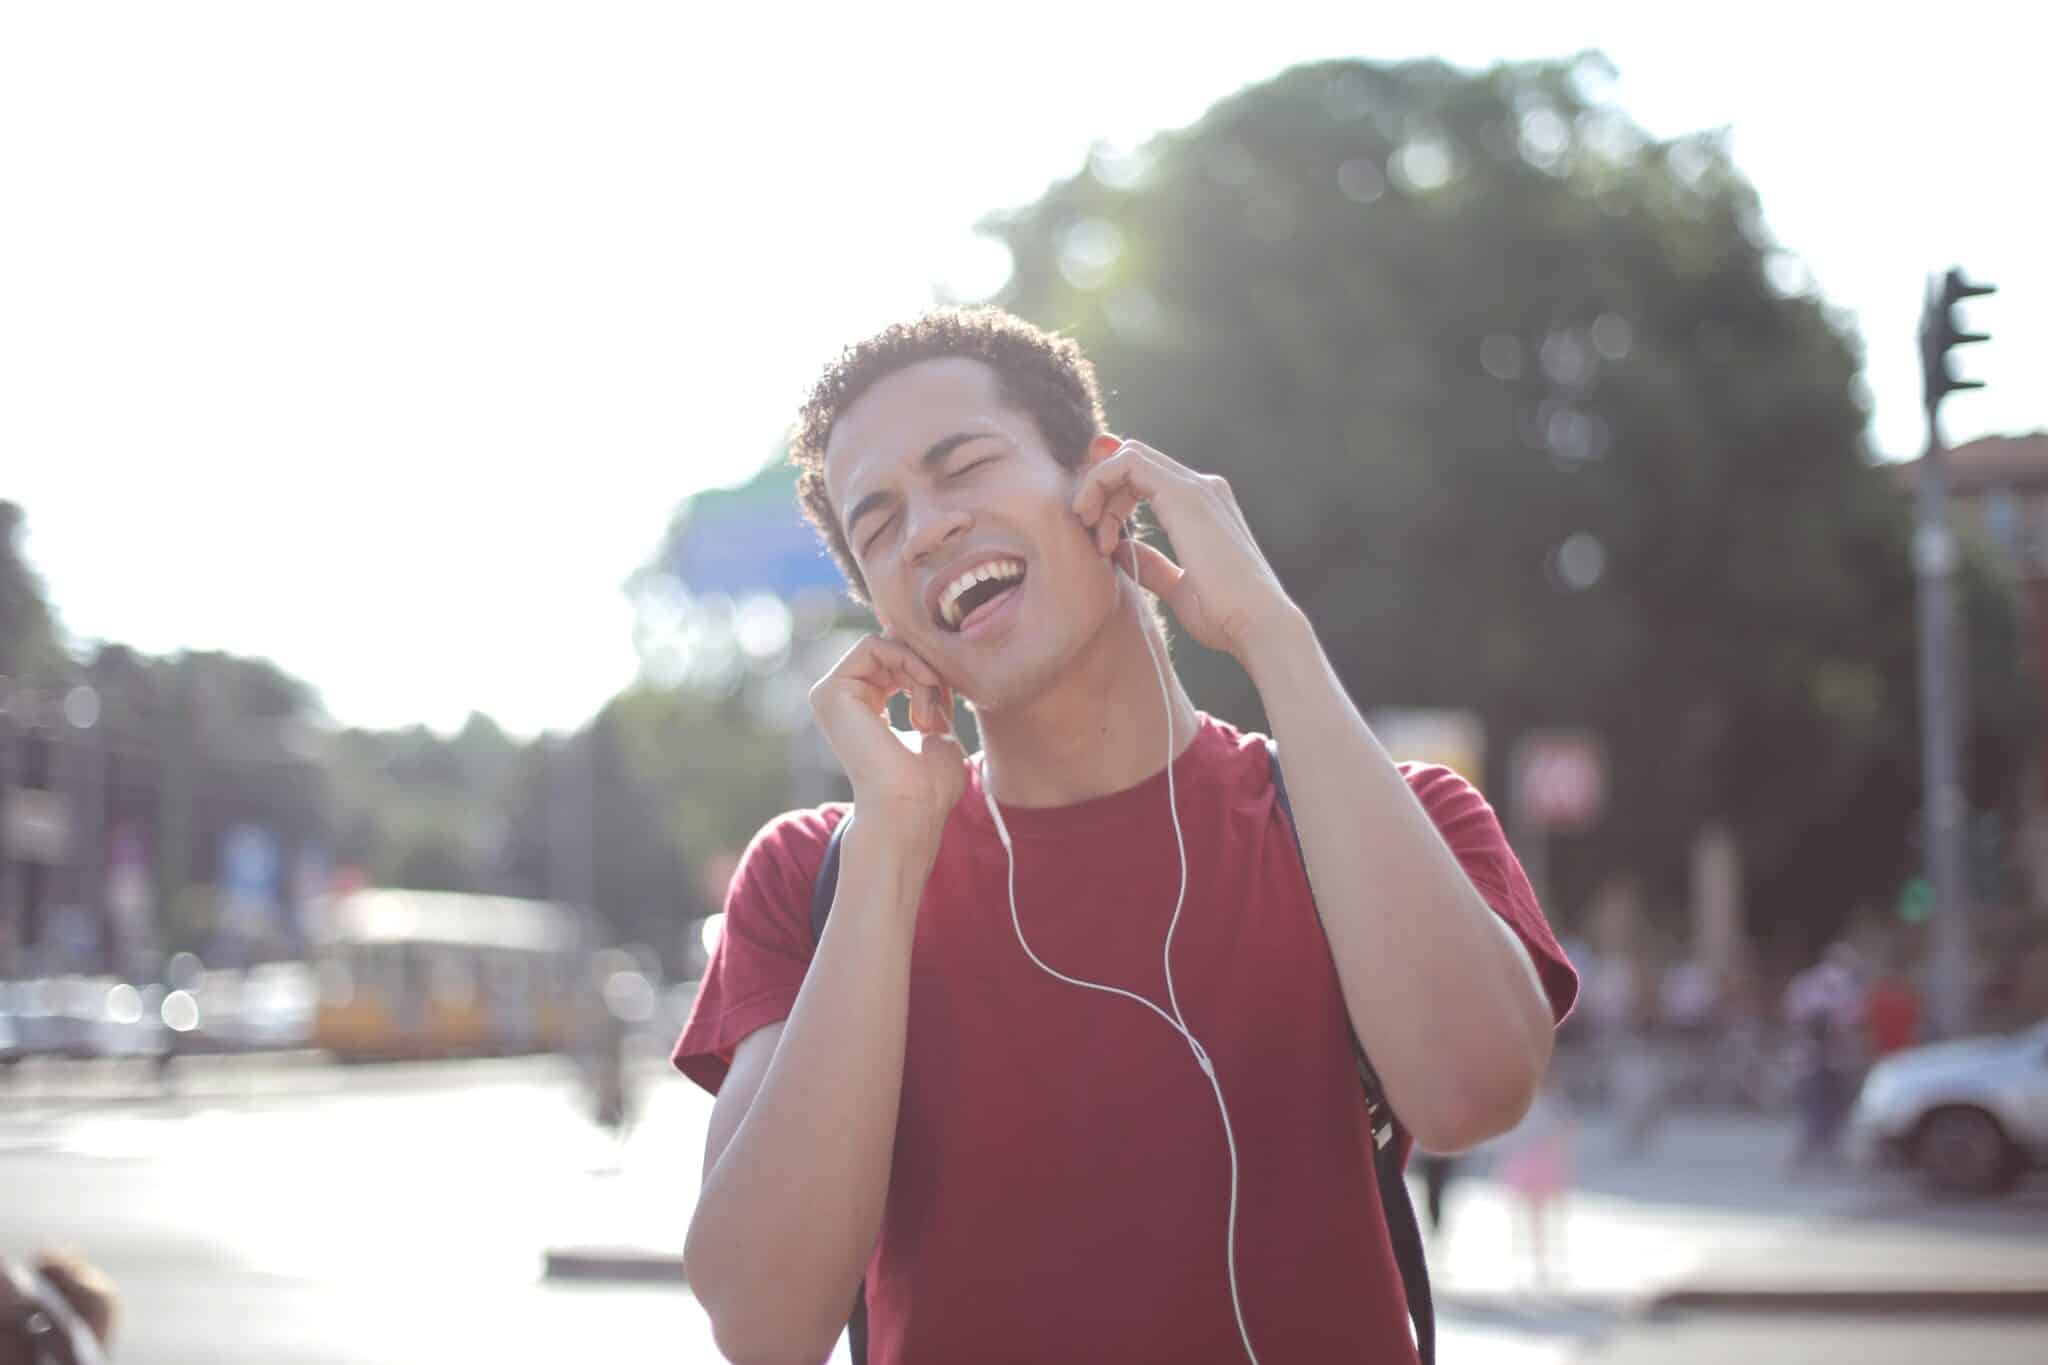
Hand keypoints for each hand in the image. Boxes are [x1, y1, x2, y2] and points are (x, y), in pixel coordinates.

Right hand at [808, 633, 966, 847]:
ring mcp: (831, 695)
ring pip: (885, 645)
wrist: (910, 807)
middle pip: (891, 650)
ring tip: (932, 707)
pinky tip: (926, 686)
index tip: (950, 699)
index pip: (897, 663)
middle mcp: (842, 701)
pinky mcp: (830, 691)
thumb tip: (933, 668)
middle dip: (926, 666)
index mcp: (863, 710)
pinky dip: (908, 659)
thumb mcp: (936, 726)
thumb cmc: (928, 785)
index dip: (929, 668)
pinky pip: (874, 645)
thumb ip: (929, 694)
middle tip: (944, 700)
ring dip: (920, 667)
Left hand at [1071, 437, 1300, 662]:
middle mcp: (1202, 488)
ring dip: (1097, 487)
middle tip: (1090, 531)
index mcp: (1203, 507)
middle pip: (1133, 462)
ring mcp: (1195, 486)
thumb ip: (1152, 564)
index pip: (1145, 477)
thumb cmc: (1225, 616)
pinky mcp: (1183, 492)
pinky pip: (1127, 462)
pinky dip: (1099, 481)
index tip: (1099, 537)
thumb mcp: (1179, 587)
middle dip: (1101, 489)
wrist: (1257, 624)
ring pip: (1128, 456)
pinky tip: (1092, 518)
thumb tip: (1120, 548)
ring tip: (1092, 531)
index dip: (1111, 497)